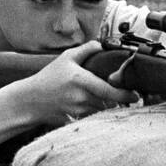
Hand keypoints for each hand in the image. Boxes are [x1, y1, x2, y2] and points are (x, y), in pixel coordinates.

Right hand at [20, 40, 138, 124]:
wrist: (30, 100)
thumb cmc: (48, 79)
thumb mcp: (65, 58)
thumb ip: (85, 50)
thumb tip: (101, 44)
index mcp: (81, 81)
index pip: (109, 91)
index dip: (125, 94)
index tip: (135, 94)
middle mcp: (81, 97)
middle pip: (109, 102)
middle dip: (118, 99)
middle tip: (128, 96)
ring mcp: (78, 111)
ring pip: (102, 110)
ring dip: (107, 105)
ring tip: (108, 99)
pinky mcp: (75, 120)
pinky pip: (92, 117)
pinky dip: (96, 112)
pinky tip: (93, 106)